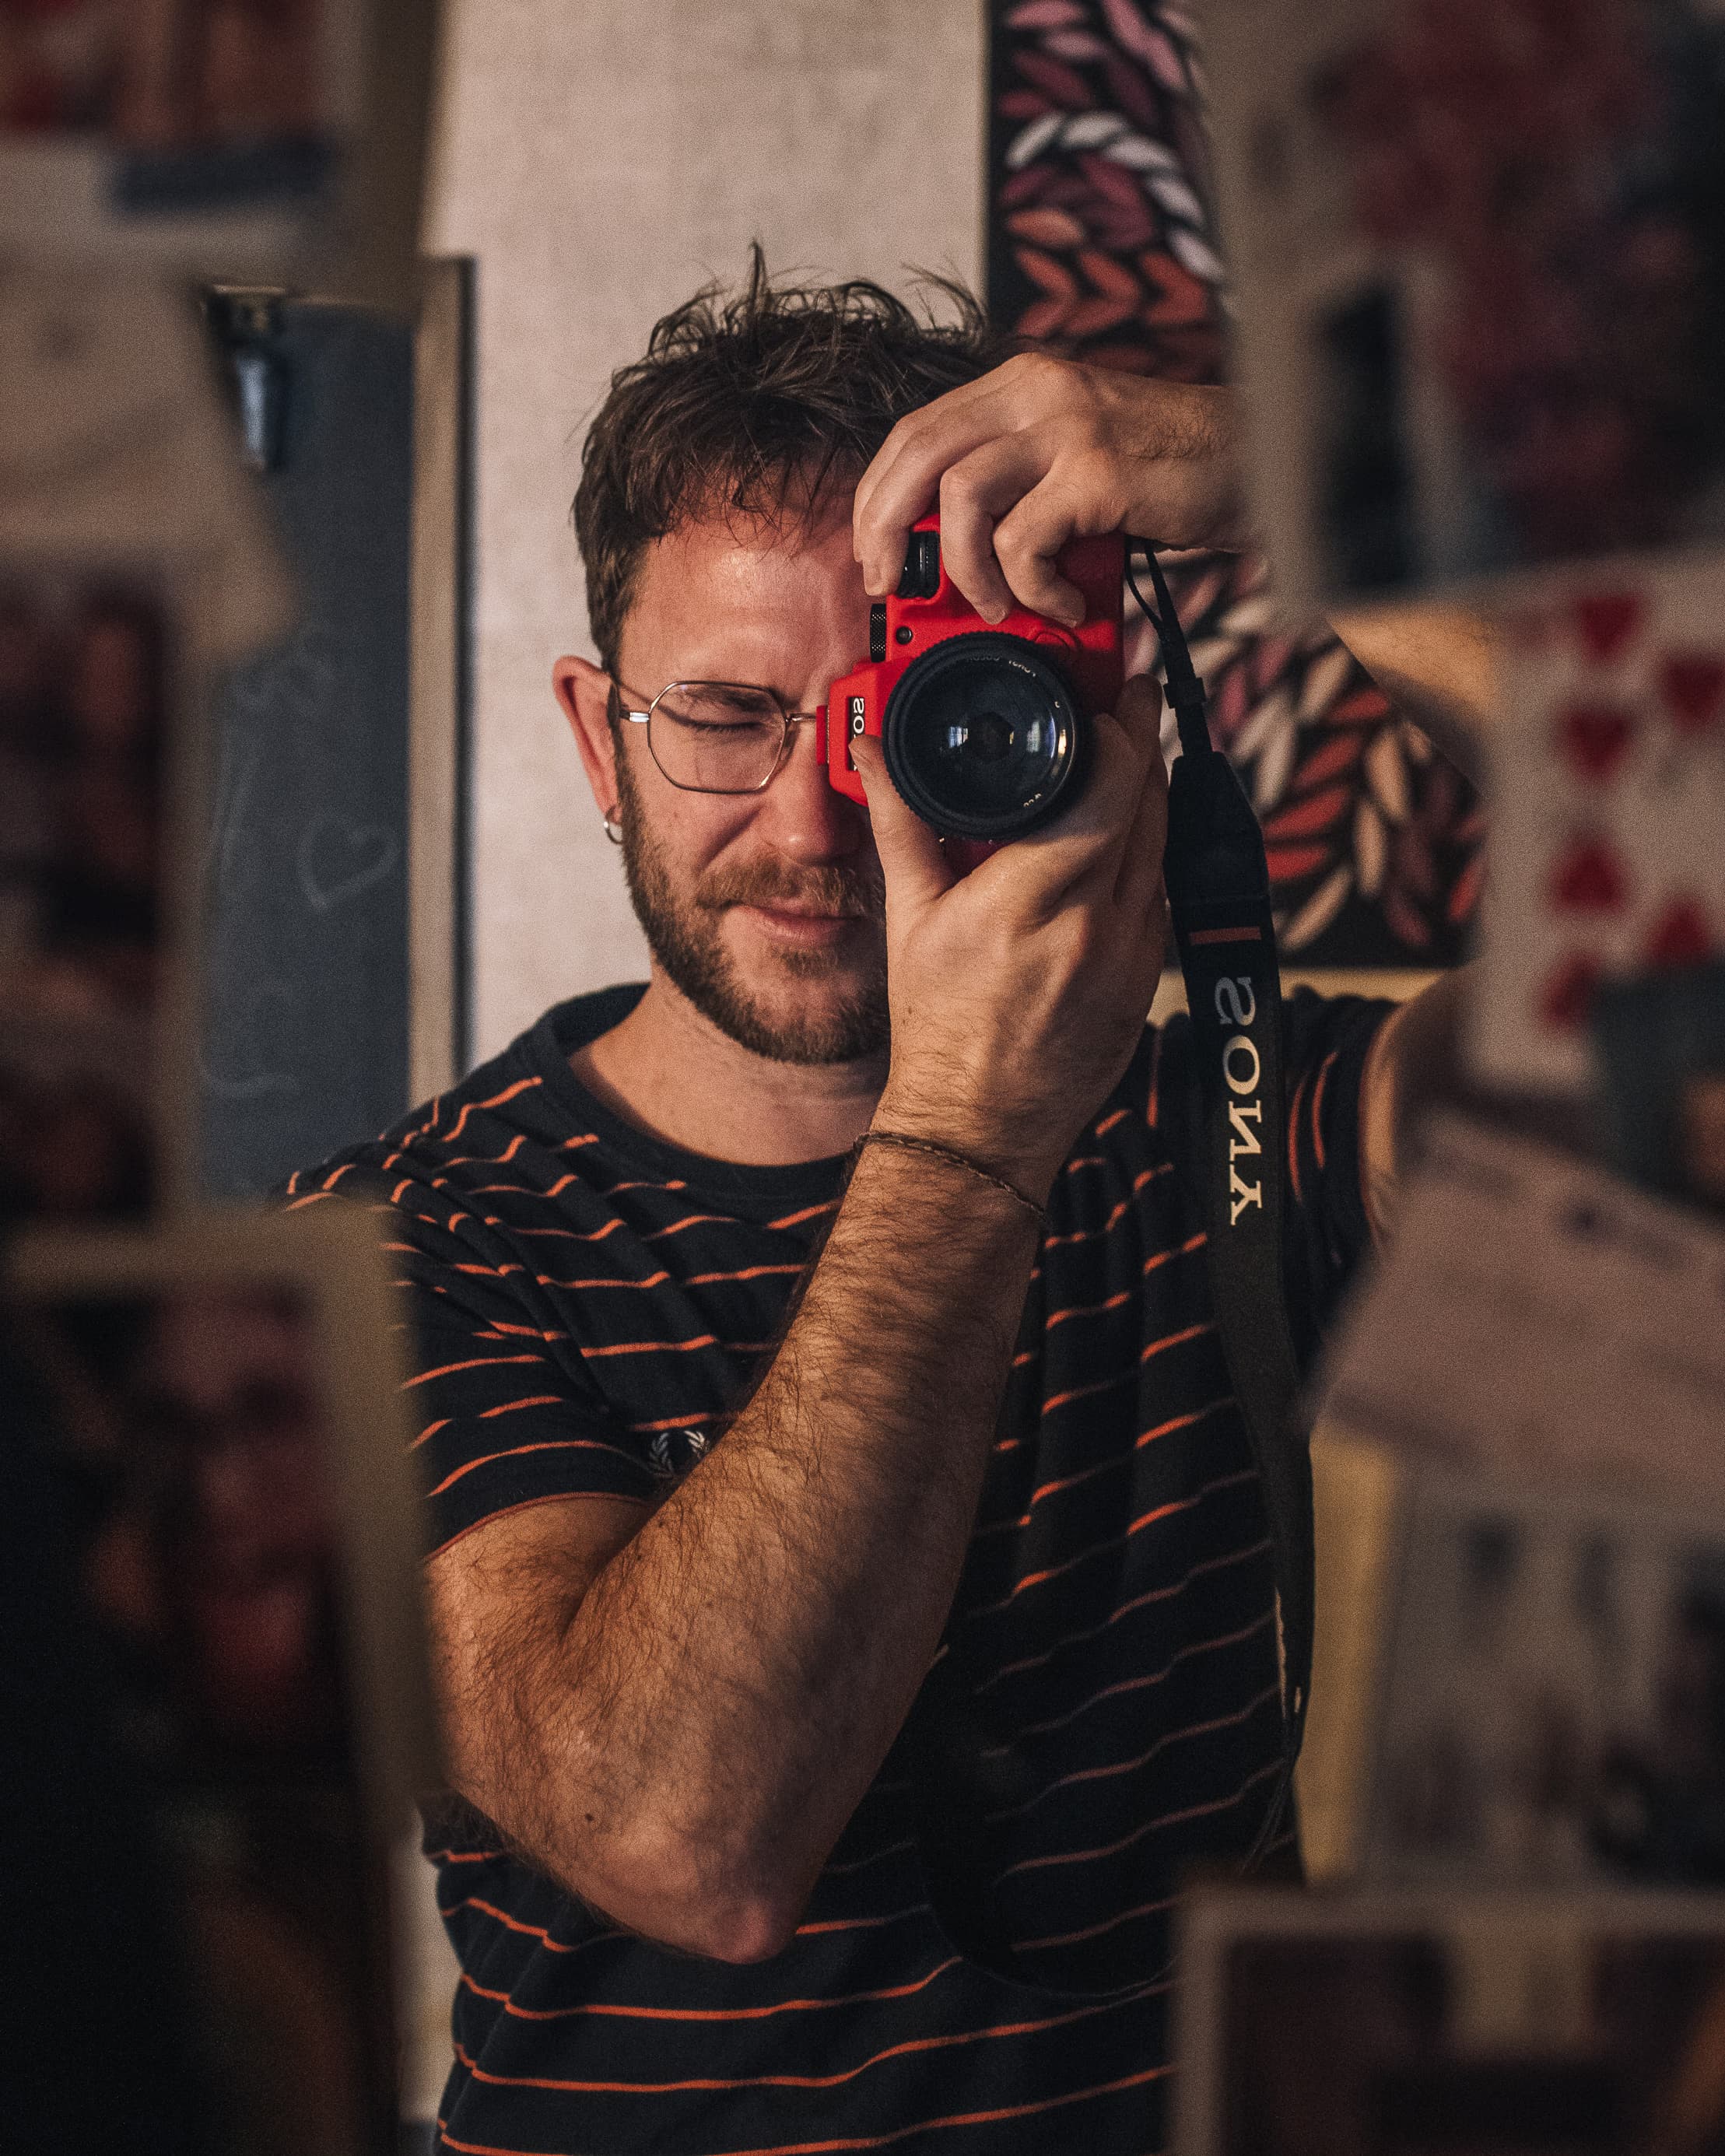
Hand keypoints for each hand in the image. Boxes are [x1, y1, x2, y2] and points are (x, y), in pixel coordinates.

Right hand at [851, 672, 1168, 1204]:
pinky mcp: (1148, 981)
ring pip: (1162, 845)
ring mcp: (1133, 957)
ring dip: (1148, 795)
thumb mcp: (913, 919)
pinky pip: (1159, 894)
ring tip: (1122, 759)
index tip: (1111, 689)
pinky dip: (1142, 857)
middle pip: (1149, 802)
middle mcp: (1096, 925)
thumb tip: (878, 754)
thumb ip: (903, 824)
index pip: (1110, 786)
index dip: (1121, 726)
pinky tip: (1113, 845)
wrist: (979, 1128)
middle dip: (1140, 741)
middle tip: (1124, 701)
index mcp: (1031, 900)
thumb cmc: (939, 1030)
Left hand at [853, 352, 1244, 626]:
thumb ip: (1021, 487)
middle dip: (886, 528)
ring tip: (998, 606)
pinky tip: (1062, 599)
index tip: (876, 552)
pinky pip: (1023, 542)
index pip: (916, 430)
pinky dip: (1030, 587)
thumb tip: (955, 556)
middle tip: (892, 586)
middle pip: (917, 453)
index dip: (879, 495)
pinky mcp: (1098, 474)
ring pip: (960, 497)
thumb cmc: (1176, 472)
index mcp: (1023, 383)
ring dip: (966, 569)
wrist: (1264, 459)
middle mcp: (1037, 391)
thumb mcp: (1080, 462)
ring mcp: (1068, 428)